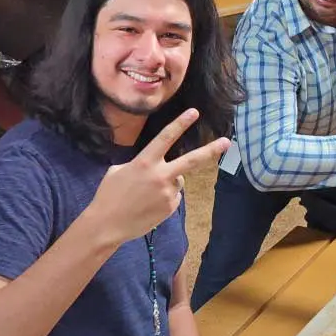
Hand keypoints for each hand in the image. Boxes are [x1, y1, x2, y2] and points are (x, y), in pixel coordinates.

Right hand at [88, 109, 229, 246]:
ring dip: (168, 182)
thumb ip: (140, 164)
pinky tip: (148, 205)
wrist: (108, 224)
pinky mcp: (170, 208)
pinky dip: (165, 198)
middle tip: (227, 142)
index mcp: (145, 162)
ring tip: (145, 194)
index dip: (180, 124)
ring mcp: (168, 193)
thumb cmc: (108, 194)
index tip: (194, 112)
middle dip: (210, 150)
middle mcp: (160, 176)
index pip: (166, 138)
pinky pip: (173, 196)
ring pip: (177, 181)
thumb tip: (155, 169)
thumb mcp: (118, 170)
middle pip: (191, 161)